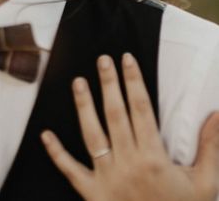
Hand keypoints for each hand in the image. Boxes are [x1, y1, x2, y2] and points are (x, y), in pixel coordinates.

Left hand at [41, 53, 218, 200]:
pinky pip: (71, 171)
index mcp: (154, 158)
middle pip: (115, 114)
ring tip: (78, 82)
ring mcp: (107, 179)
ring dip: (84, 107)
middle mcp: (128, 163)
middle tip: (102, 60)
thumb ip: (210, 147)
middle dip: (109, 84)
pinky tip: (45, 135)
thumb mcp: (205, 184)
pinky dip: (57, 153)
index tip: (127, 60)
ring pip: (92, 135)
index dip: (134, 81)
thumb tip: (217, 114)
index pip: (141, 109)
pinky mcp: (92, 195)